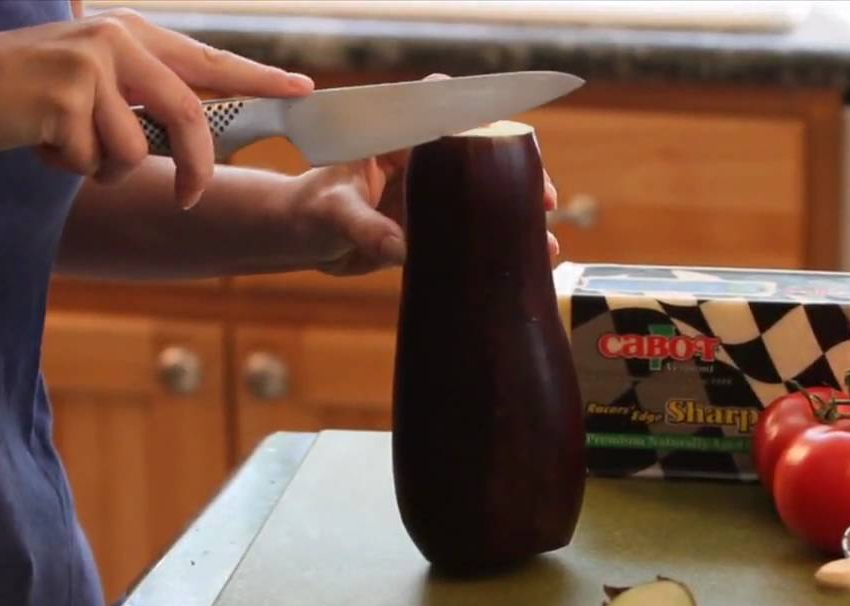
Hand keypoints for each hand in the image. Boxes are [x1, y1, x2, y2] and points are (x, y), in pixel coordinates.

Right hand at [0, 8, 311, 207]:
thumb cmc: (33, 98)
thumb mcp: (95, 82)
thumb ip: (143, 94)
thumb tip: (194, 134)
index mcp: (132, 35)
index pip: (210, 59)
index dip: (259, 78)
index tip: (303, 89)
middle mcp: (118, 41)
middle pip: (189, 116)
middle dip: (195, 167)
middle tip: (192, 198)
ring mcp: (92, 66)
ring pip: (137, 151)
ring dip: (108, 170)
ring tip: (70, 149)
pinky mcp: (67, 98)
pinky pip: (97, 160)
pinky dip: (74, 169)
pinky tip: (44, 146)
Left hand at [289, 77, 560, 276]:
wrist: (303, 240)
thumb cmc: (309, 212)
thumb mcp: (332, 215)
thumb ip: (363, 226)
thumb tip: (399, 246)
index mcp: (396, 135)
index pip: (439, 106)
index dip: (475, 110)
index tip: (505, 126)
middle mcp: (420, 158)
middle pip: (478, 151)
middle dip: (515, 169)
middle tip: (543, 194)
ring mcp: (431, 192)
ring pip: (483, 193)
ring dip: (517, 212)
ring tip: (545, 236)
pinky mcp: (433, 224)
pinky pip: (473, 231)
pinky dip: (500, 243)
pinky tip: (532, 256)